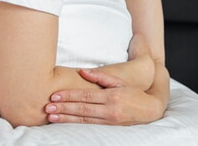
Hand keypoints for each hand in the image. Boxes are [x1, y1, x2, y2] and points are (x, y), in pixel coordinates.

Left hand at [45, 69, 165, 124]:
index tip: (55, 95)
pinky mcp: (109, 126)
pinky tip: (65, 122)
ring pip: (83, 119)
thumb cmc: (133, 93)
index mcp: (112, 95)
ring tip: (51, 117)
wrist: (149, 109)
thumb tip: (83, 72)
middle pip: (82, 108)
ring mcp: (109, 119)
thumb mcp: (120, 81)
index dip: (69, 96)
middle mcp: (110, 109)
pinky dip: (75, 124)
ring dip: (66, 118)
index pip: (86, 95)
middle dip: (63, 108)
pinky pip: (89, 125)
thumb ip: (101, 77)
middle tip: (48, 107)